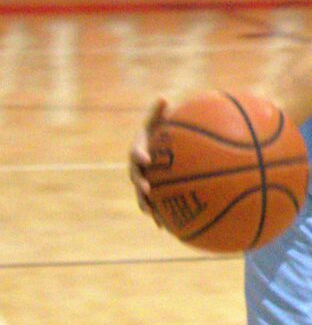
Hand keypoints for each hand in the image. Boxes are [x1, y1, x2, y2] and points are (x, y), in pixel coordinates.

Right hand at [128, 97, 167, 225]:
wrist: (156, 150)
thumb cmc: (160, 133)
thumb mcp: (159, 122)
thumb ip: (160, 113)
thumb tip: (164, 97)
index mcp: (140, 149)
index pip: (137, 151)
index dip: (139, 155)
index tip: (146, 158)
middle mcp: (137, 167)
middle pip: (135, 176)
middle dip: (139, 183)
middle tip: (146, 188)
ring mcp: (141, 180)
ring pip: (140, 194)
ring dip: (144, 203)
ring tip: (150, 213)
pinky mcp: (150, 193)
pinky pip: (152, 204)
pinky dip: (157, 215)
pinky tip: (164, 227)